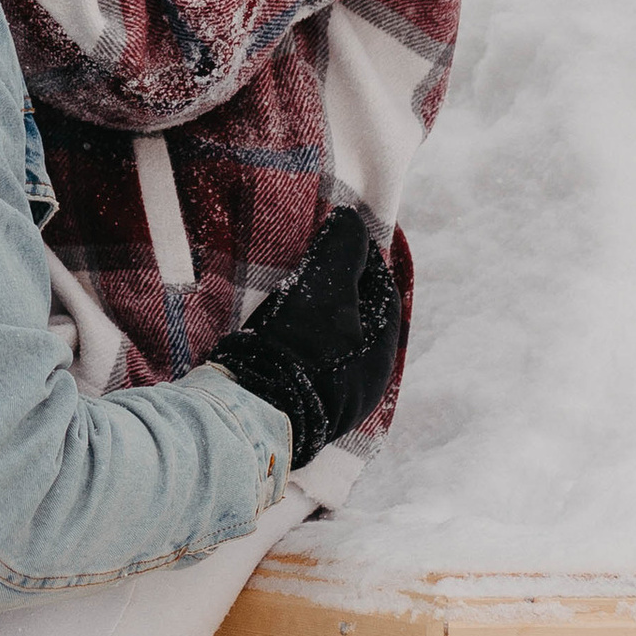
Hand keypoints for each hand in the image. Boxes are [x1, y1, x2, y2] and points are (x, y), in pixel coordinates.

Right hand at [210, 208, 402, 465]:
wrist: (254, 409)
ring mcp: (336, 402)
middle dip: (341, 291)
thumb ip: (343, 248)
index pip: (381, 292)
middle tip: (312, 267)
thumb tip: (354, 221)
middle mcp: (367, 382)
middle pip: (359, 322)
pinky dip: (303, 346)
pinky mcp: (305, 413)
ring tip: (291, 297)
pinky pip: (311, 369)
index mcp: (380, 352)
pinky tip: (280, 336)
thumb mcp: (323, 284)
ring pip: (335, 347)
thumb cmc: (296, 344)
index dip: (362, 260)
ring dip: (320, 320)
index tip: (337, 240)